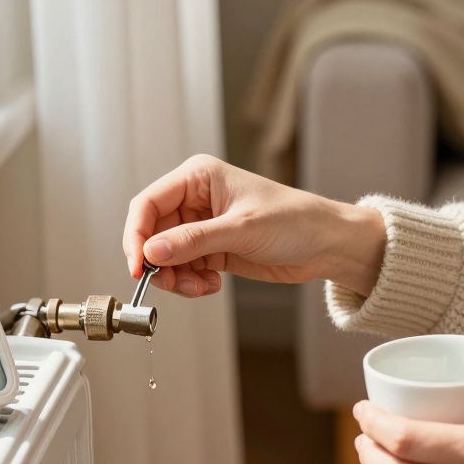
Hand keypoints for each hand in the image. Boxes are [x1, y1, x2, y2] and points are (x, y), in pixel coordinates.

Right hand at [123, 154, 385, 296]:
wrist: (326, 245)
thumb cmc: (295, 220)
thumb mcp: (241, 229)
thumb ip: (194, 241)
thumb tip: (152, 252)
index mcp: (198, 177)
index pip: (148, 204)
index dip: (137, 236)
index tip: (138, 266)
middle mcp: (195, 199)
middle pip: (152, 234)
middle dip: (158, 263)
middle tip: (170, 283)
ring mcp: (202, 226)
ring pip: (165, 256)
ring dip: (176, 277)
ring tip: (200, 286)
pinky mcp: (211, 249)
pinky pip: (183, 269)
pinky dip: (190, 282)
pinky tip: (212, 285)